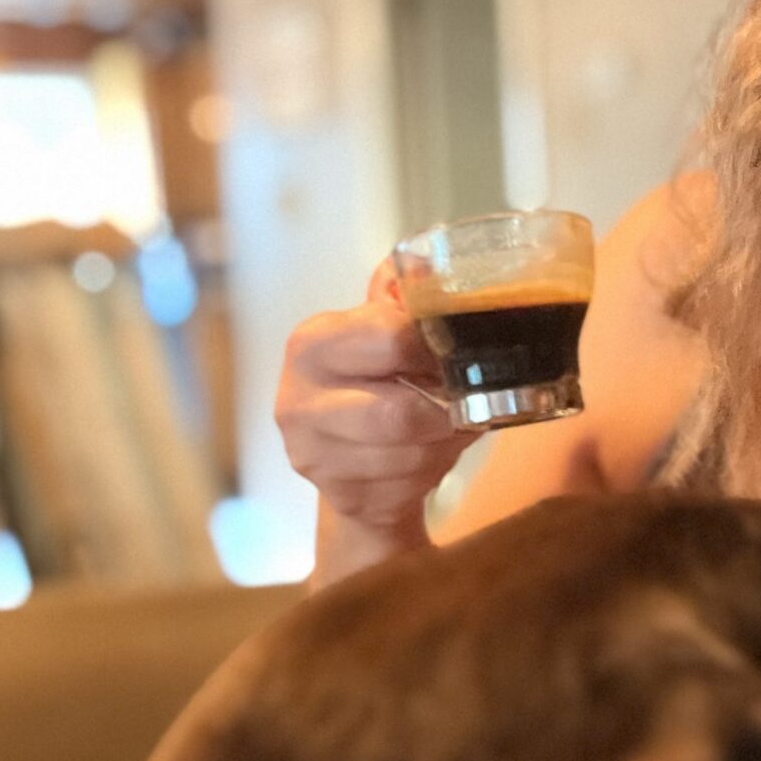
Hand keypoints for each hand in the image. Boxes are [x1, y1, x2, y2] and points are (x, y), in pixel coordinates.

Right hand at [276, 262, 475, 549]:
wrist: (349, 456)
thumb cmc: (377, 379)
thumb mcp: (383, 329)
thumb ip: (403, 295)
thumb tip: (430, 264)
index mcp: (312, 343)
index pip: (390, 337)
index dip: (437, 346)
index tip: (456, 352)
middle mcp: (298, 400)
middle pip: (400, 414)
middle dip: (446, 410)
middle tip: (462, 400)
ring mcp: (313, 456)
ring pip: (413, 454)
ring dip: (445, 442)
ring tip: (447, 426)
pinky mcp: (340, 496)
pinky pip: (410, 487)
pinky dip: (434, 470)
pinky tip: (428, 455)